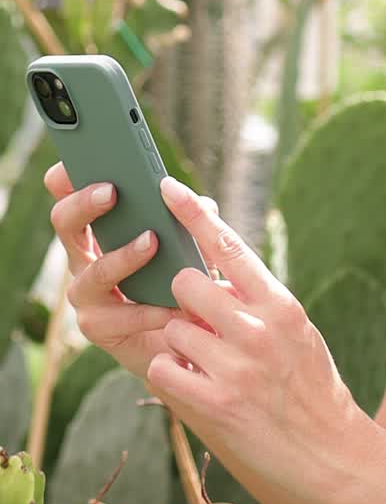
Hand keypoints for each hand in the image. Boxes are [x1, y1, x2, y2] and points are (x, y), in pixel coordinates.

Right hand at [44, 162, 224, 381]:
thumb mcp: (190, 245)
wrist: (185, 341)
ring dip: (122, 256)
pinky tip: (172, 305)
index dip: (65, 179)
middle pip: (66, 224)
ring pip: (92, 272)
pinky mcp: (100, 329)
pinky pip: (119, 317)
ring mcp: (87, 295)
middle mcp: (84, 259)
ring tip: (151, 242)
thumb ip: (192, 222)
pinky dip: (148, 310)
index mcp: (99, 232)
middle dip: (84, 204)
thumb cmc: (182, 282)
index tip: (73, 162)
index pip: (70, 197)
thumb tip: (201, 203)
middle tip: (112, 192)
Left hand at [146, 176, 364, 501]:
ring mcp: (236, 368)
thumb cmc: (313, 392)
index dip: (194, 214)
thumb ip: (258, 303)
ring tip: (209, 368)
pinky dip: (171, 376)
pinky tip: (196, 388)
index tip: (167, 188)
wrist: (333, 458)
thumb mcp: (297, 334)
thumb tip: (212, 276)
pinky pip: (164, 368)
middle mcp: (259, 330)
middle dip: (184, 301)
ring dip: (180, 345)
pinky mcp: (214, 404)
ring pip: (173, 328)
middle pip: (186, 283)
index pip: (230, 246)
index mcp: (281, 306)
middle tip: (203, 326)